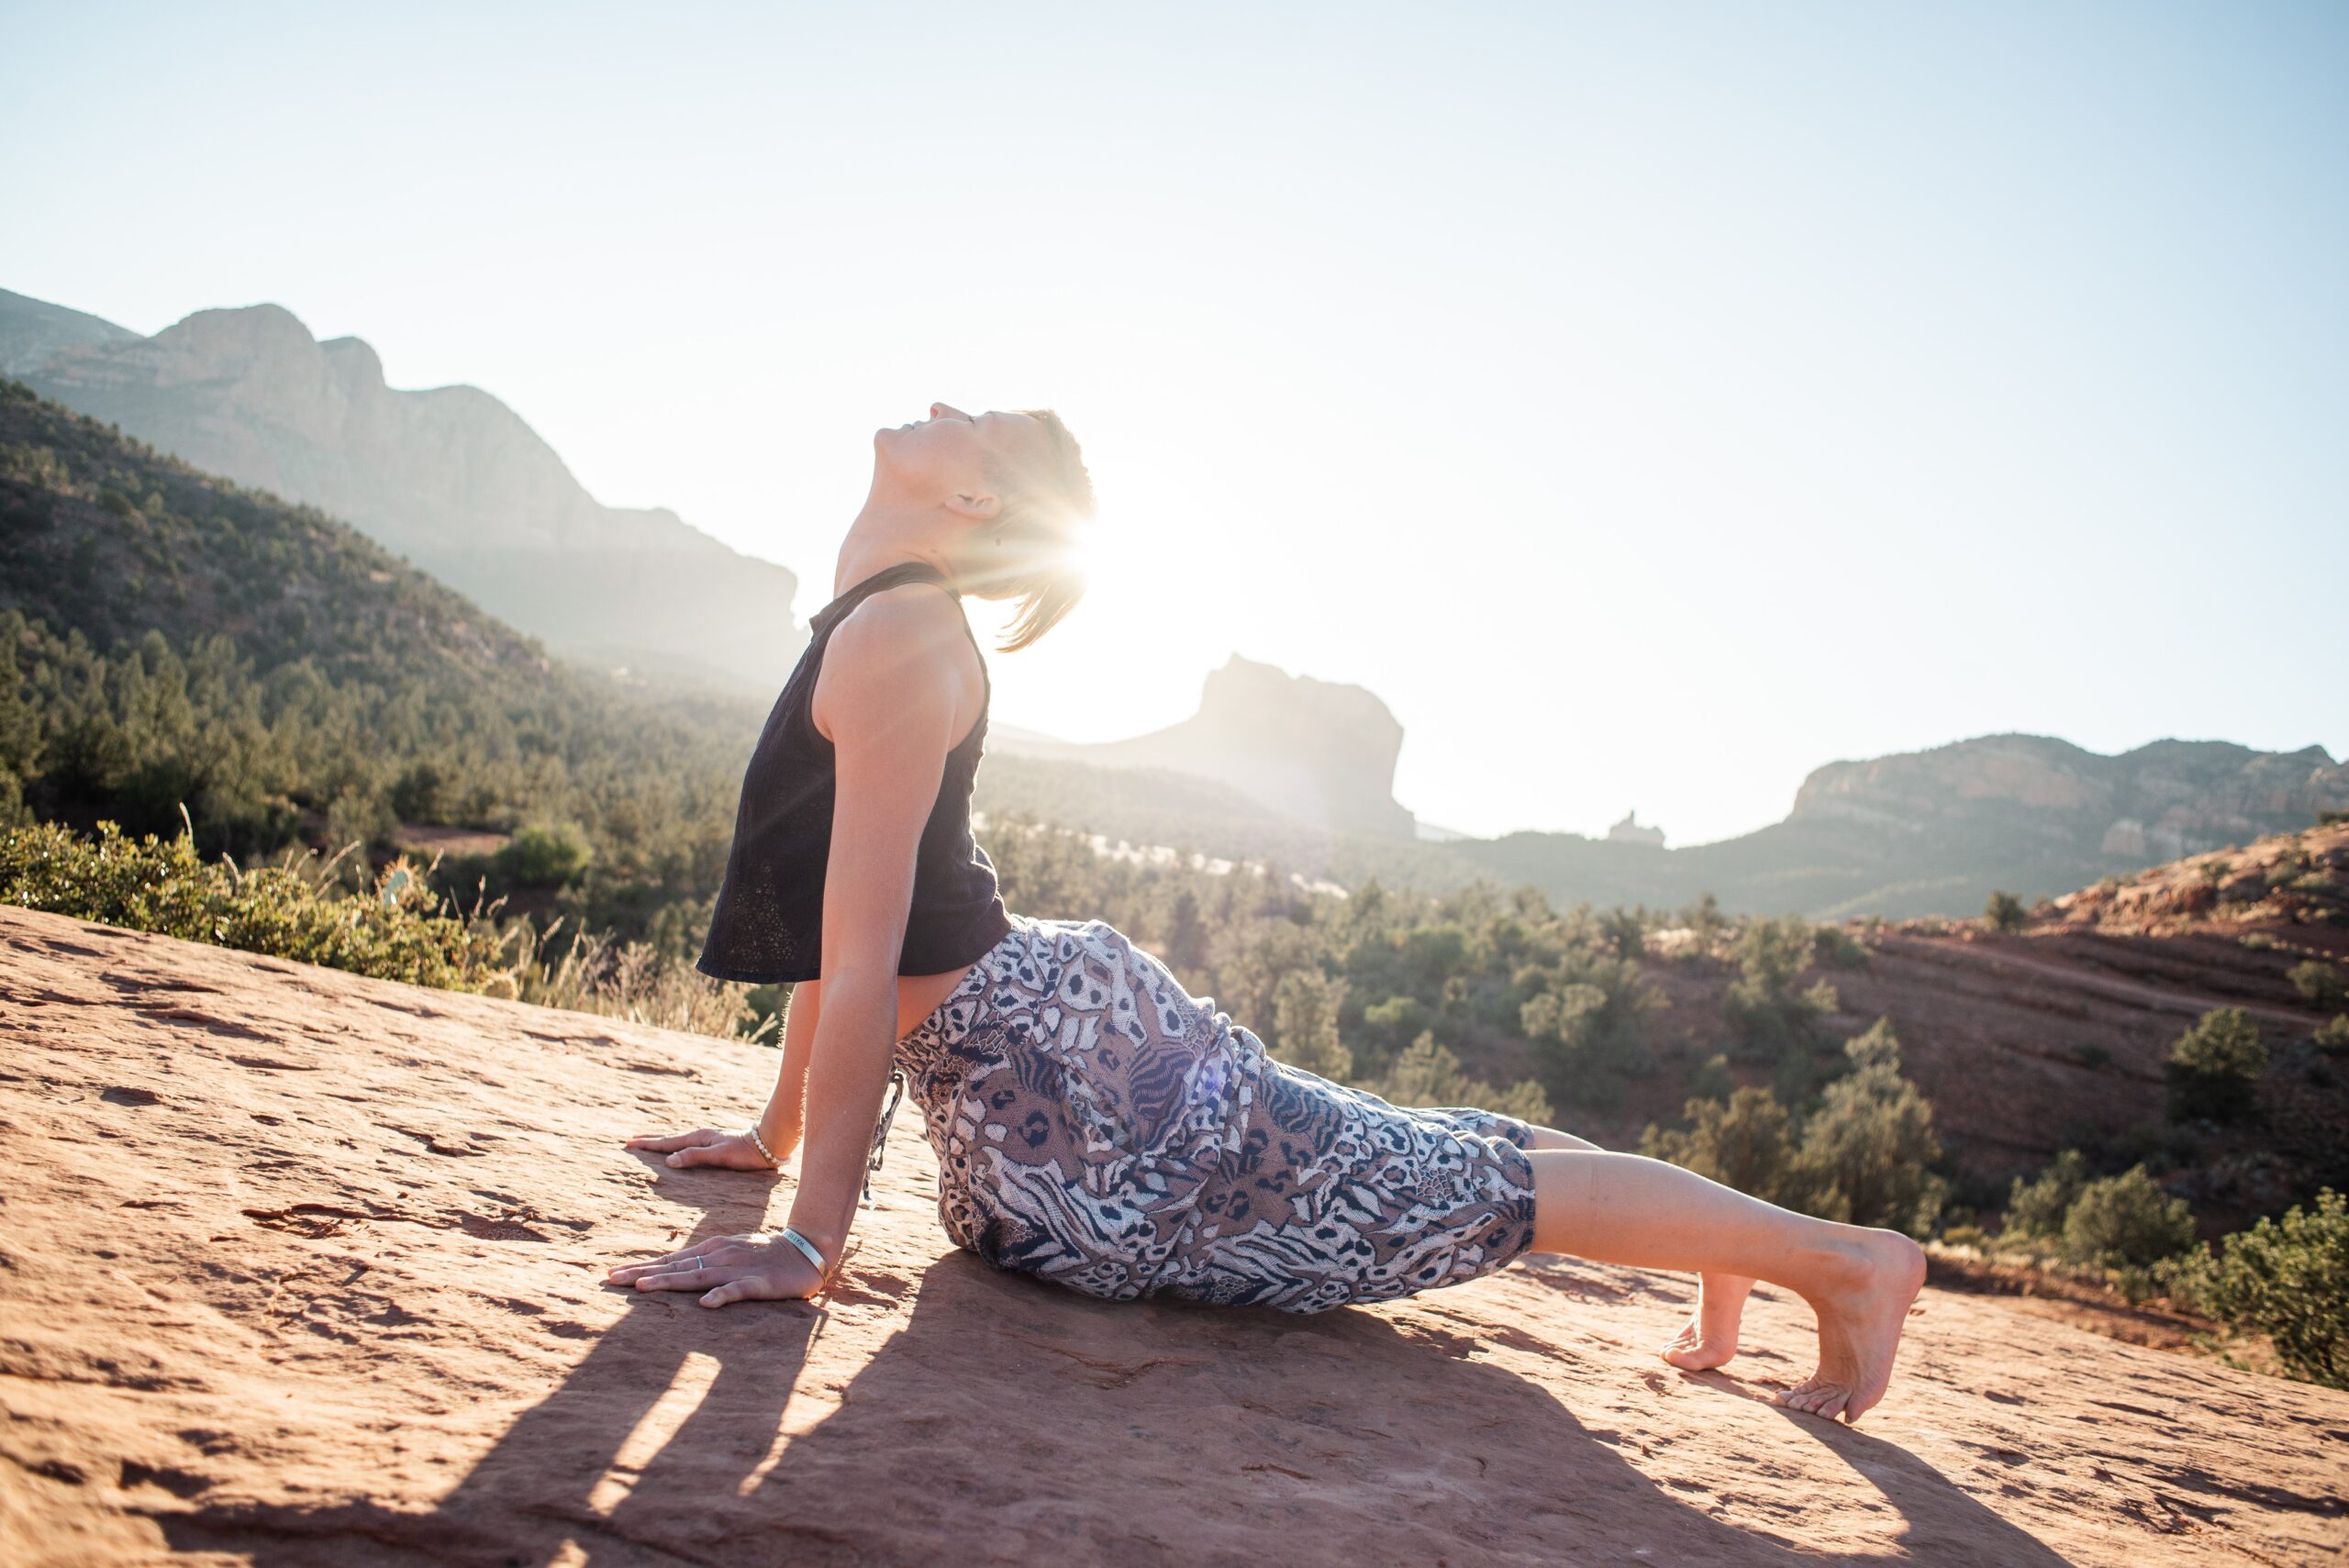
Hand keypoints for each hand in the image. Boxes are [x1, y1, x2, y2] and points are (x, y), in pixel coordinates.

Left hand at [604, 1232, 824, 1307]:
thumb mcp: (729, 1253)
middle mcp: (719, 1257)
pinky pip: (737, 1291)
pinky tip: (705, 1304)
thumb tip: (671, 1269)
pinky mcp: (758, 1283)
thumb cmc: (763, 1255)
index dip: (640, 1268)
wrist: (805, 1251)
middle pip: (674, 1268)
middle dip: (642, 1274)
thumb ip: (702, 1262)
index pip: (669, 1260)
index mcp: (711, 1250)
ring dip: (670, 1282)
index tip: (611, 1275)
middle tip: (611, 1280)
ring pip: (698, 1277)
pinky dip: (721, 1296)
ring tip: (643, 1287)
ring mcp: (737, 1269)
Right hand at [622, 1125, 793, 1170]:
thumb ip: (695, 1157)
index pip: (667, 1142)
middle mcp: (701, 1136)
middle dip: (650, 1141)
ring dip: (661, 1143)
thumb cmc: (745, 1153)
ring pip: (678, 1141)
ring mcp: (707, 1140)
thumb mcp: (719, 1156)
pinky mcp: (714, 1145)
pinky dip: (675, 1147)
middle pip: (669, 1139)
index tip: (628, 1143)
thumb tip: (668, 1160)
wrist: (768, 1145)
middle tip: (631, 1141)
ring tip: (649, 1144)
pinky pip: (687, 1145)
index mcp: (698, 1138)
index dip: (648, 1144)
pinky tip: (677, 1150)